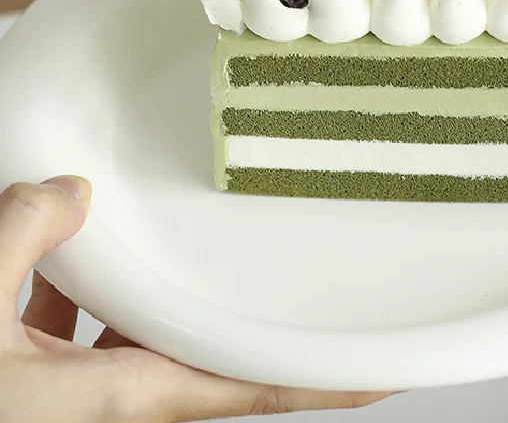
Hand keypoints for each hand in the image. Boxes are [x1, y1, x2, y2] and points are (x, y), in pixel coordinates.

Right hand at [0, 176, 392, 422]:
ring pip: (140, 340)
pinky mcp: (35, 384)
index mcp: (111, 399)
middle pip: (204, 357)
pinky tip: (61, 260)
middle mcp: (105, 403)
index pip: (251, 388)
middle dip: (243, 319)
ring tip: (171, 249)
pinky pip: (81, 335)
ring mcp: (70, 396)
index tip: (386, 368)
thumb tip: (67, 191)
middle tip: (293, 277)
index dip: (325, 382)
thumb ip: (20, 238)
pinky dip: (79, 298)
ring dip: (150, 299)